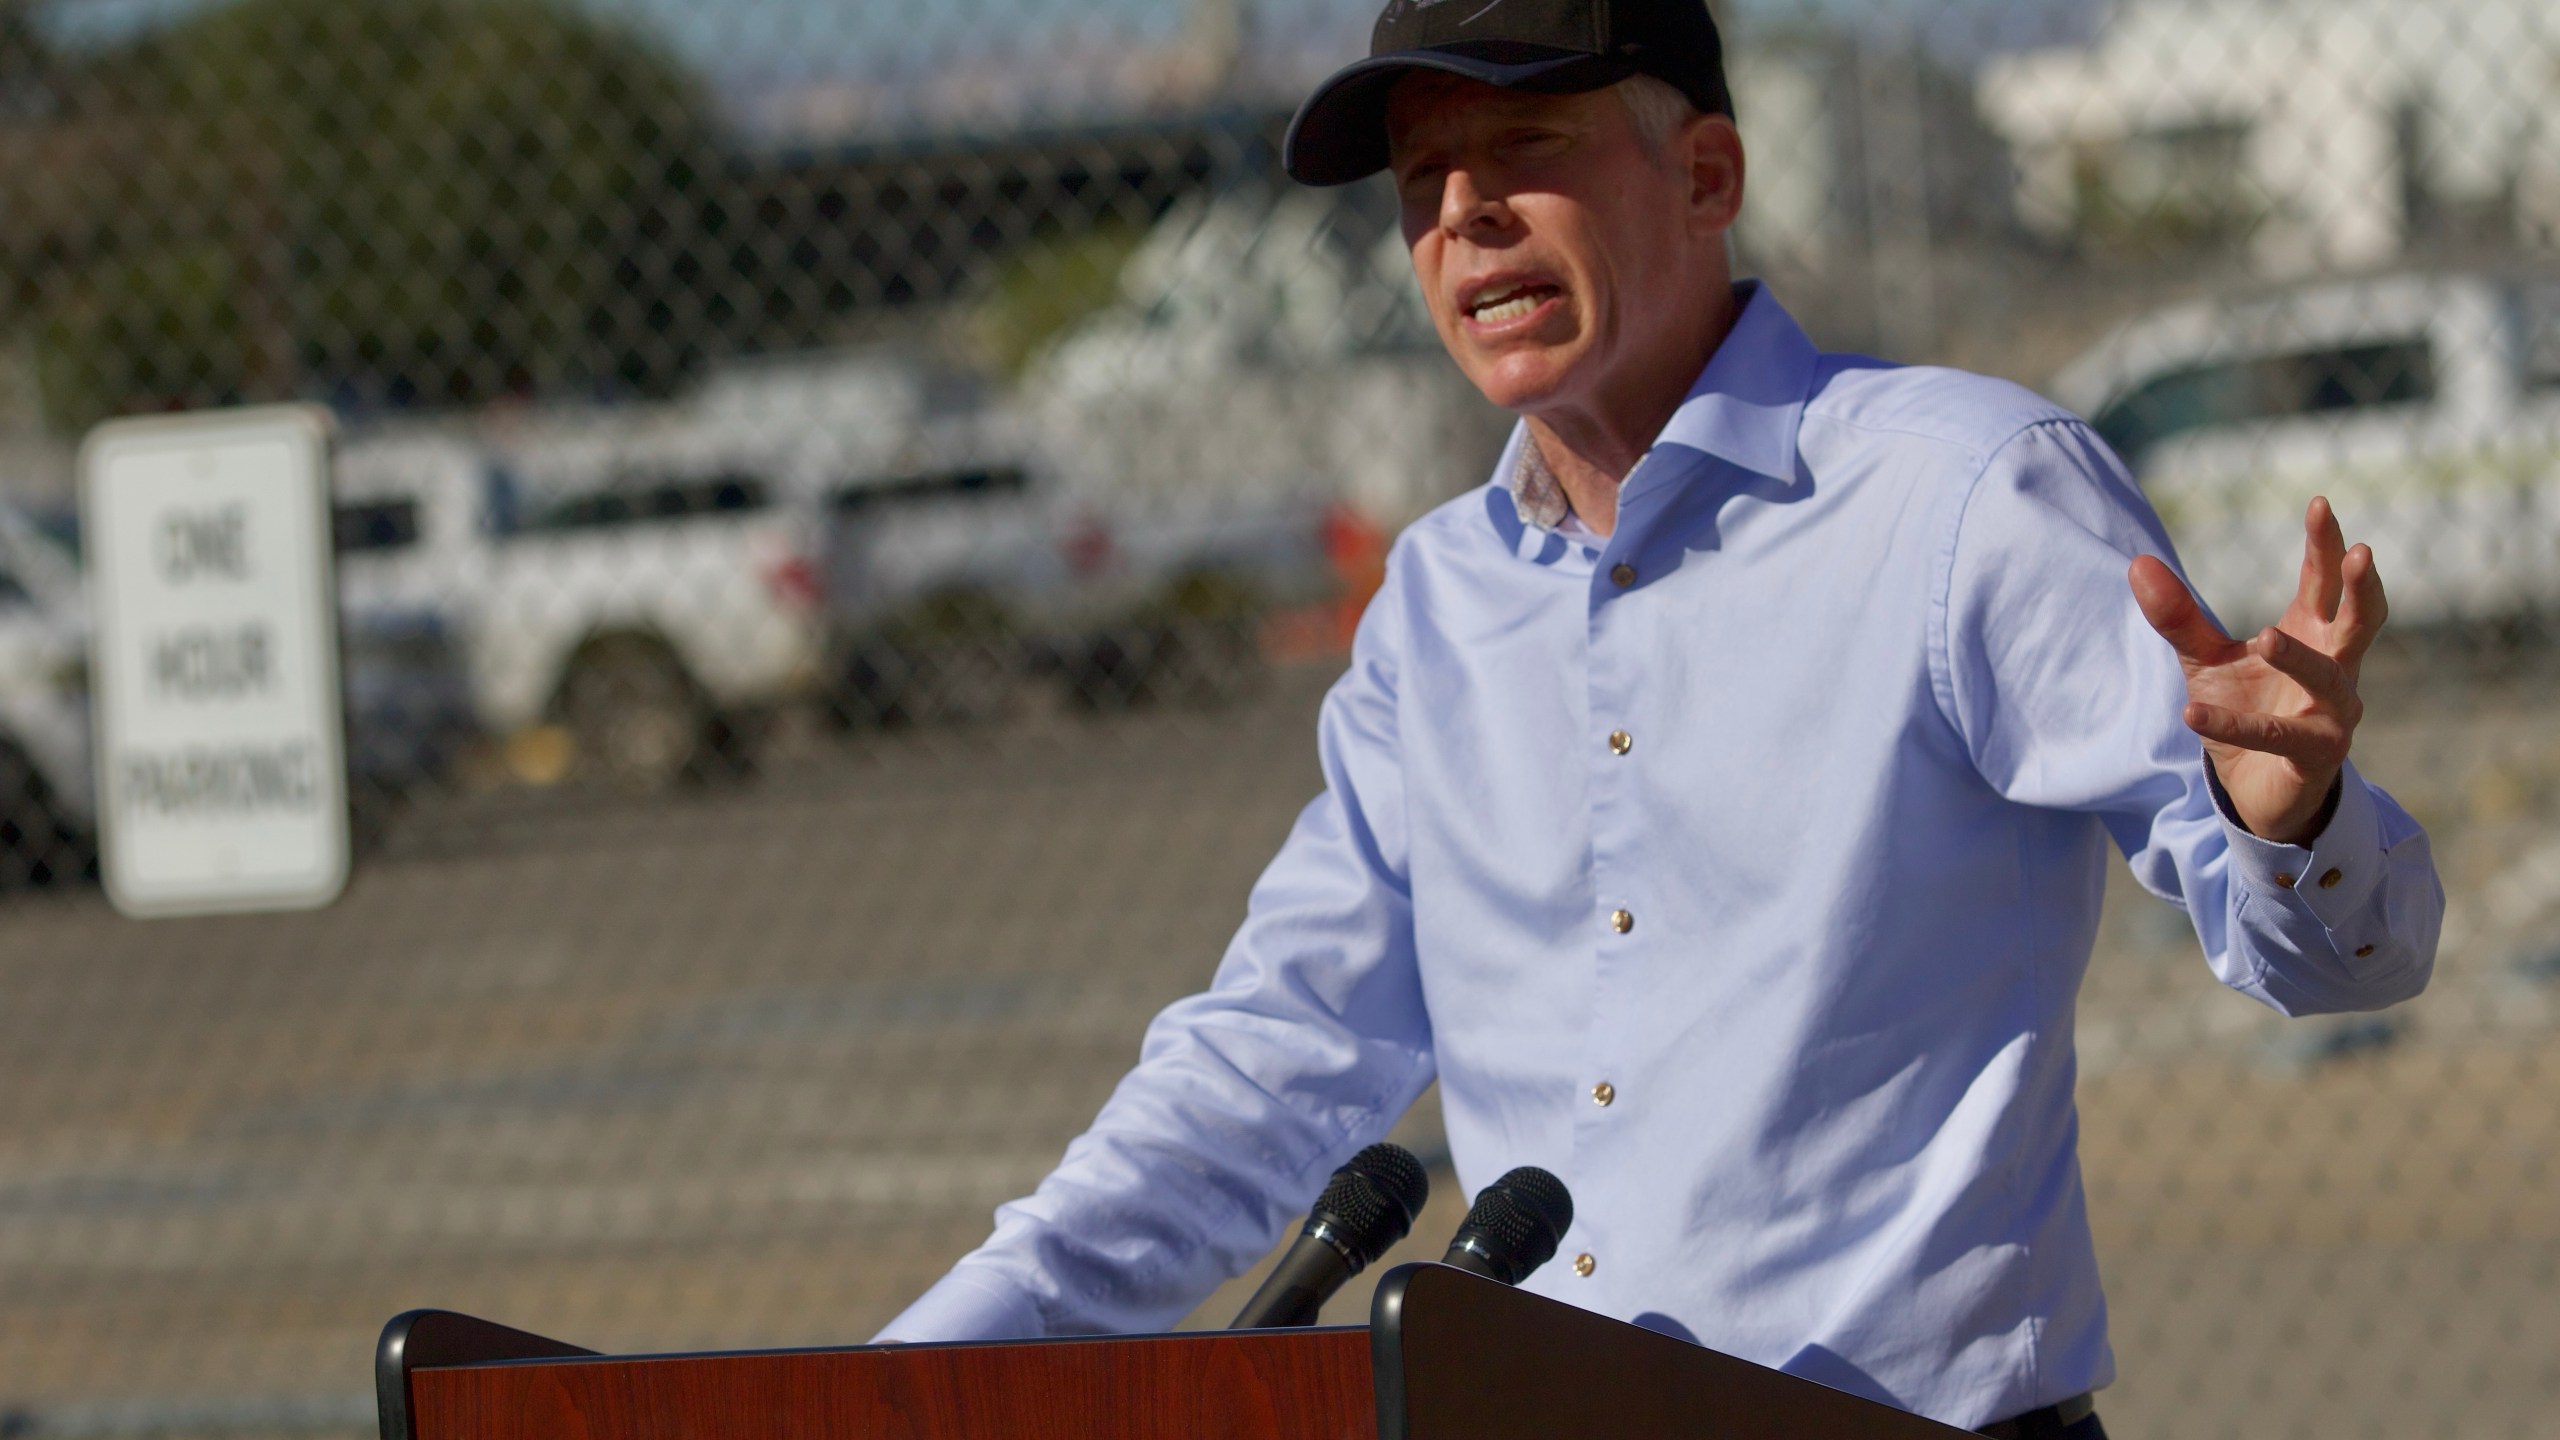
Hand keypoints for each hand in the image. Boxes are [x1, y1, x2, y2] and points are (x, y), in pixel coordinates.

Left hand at [2129, 496, 2386, 844]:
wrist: (2258, 792)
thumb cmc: (2247, 710)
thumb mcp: (2206, 660)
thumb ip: (2178, 617)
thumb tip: (2138, 562)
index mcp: (2314, 634)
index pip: (2324, 581)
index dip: (2325, 544)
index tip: (2320, 503)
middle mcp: (2336, 669)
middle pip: (2359, 619)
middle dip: (2359, 587)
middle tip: (2361, 552)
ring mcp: (2333, 714)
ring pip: (2328, 679)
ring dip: (2298, 657)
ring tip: (2265, 636)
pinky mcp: (2315, 756)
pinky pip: (2276, 736)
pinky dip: (2234, 724)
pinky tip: (2192, 711)